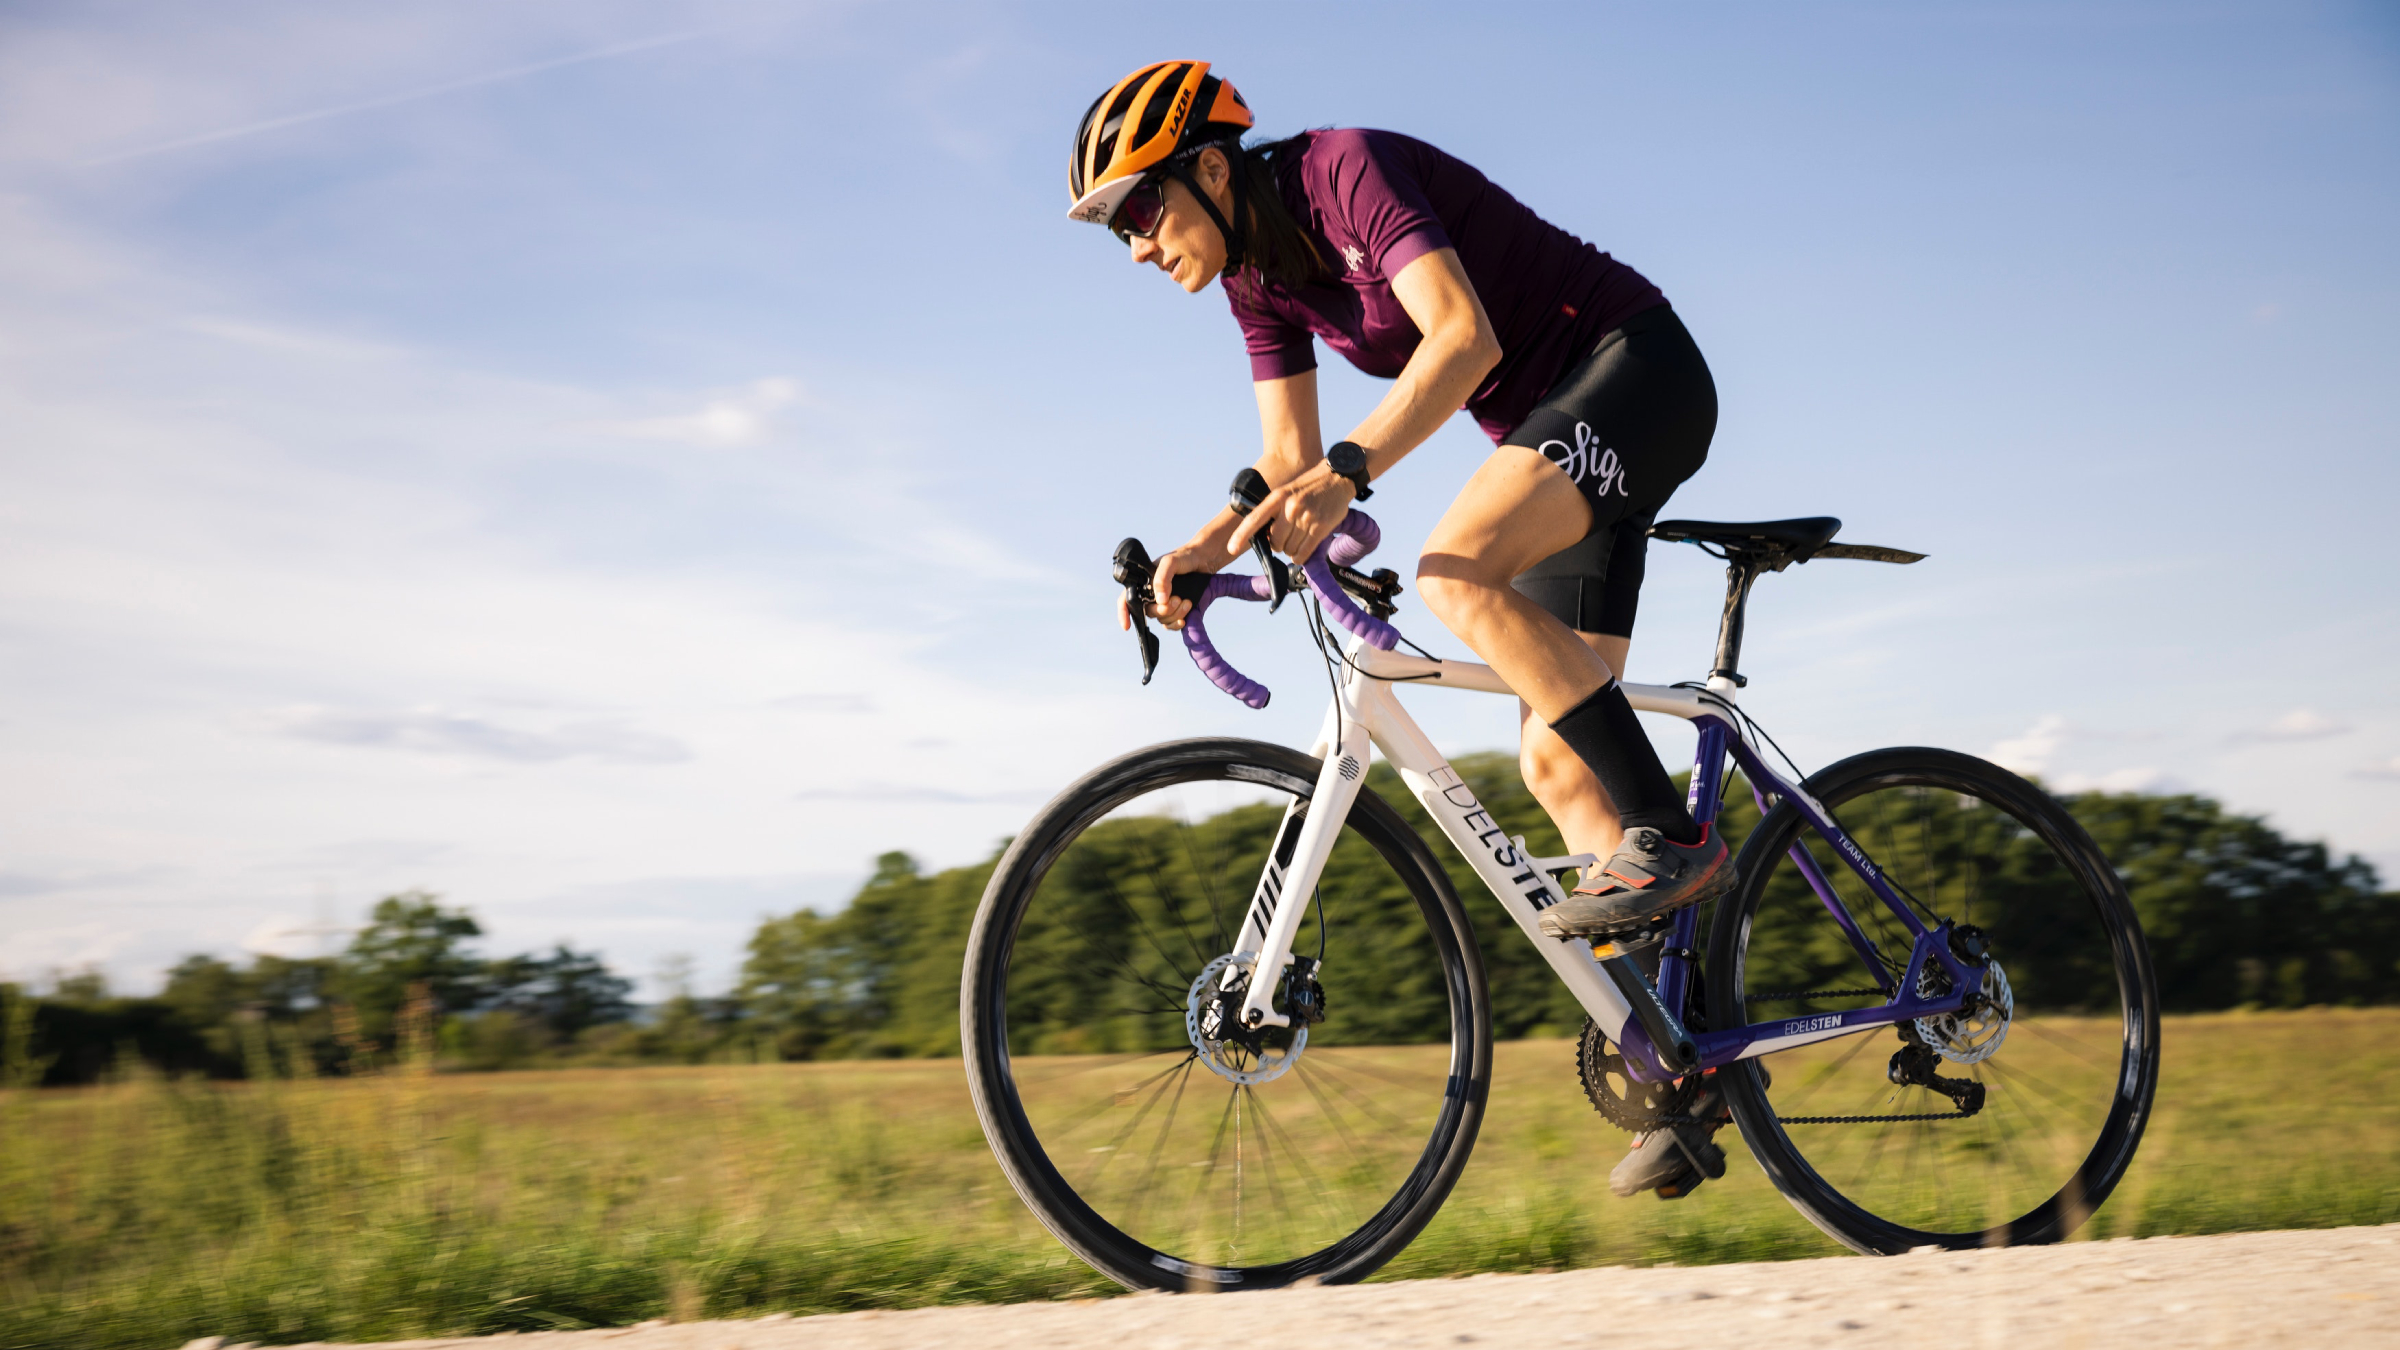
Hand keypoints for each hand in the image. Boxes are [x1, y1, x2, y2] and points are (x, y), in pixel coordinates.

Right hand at [1116, 542, 1213, 631]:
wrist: (1204, 560)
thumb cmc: (1184, 557)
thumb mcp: (1170, 562)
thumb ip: (1162, 579)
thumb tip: (1160, 600)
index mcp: (1144, 583)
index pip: (1127, 599)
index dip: (1124, 612)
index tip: (1127, 626)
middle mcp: (1151, 594)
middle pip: (1148, 612)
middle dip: (1162, 610)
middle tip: (1177, 599)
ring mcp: (1164, 603)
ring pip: (1162, 619)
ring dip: (1174, 615)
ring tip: (1187, 602)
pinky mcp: (1176, 610)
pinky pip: (1171, 624)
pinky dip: (1177, 624)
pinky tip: (1185, 619)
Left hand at [1225, 462, 1356, 565]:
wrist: (1337, 478)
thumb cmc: (1309, 488)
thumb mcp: (1287, 492)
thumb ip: (1275, 513)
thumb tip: (1267, 538)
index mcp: (1277, 497)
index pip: (1255, 519)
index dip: (1241, 535)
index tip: (1232, 548)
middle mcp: (1290, 507)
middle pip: (1275, 542)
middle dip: (1279, 544)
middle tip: (1287, 537)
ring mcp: (1306, 517)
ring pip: (1289, 549)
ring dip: (1292, 550)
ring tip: (1300, 537)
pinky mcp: (1320, 527)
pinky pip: (1303, 553)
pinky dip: (1300, 556)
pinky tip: (1303, 550)